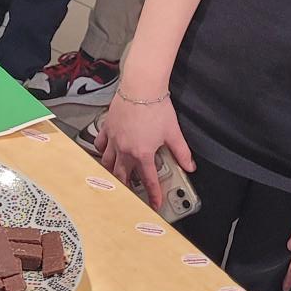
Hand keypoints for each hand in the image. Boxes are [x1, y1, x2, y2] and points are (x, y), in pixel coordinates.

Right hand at [95, 88, 192, 209]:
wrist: (141, 87)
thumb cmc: (156, 106)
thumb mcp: (173, 132)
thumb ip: (182, 152)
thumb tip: (190, 165)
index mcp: (142, 153)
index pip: (148, 180)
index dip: (152, 195)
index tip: (154, 204)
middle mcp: (125, 149)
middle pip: (122, 175)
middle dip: (126, 188)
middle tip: (129, 194)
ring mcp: (114, 139)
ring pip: (107, 163)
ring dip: (111, 172)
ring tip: (115, 176)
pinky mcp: (107, 128)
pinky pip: (99, 144)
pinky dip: (101, 150)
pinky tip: (104, 151)